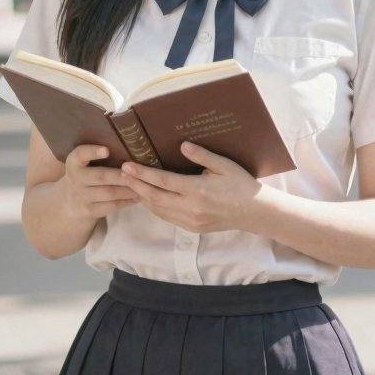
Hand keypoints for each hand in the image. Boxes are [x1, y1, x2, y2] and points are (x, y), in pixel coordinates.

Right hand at [62, 143, 139, 219]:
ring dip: (128, 189)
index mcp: (73, 163)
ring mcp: (81, 197)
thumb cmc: (85, 176)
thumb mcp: (83, 164)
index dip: (92, 152)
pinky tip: (137, 197)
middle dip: (121, 175)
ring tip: (144, 185)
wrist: (69, 203)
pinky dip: (126, 201)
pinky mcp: (88, 211)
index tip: (107, 150)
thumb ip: (96, 155)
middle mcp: (75, 179)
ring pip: (109, 192)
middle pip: (101, 176)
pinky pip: (111, 206)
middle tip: (138, 172)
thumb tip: (129, 145)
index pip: (79, 154)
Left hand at [118, 140, 264, 232]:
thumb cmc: (240, 184)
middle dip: (135, 186)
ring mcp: (190, 221)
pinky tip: (148, 198)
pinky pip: (167, 217)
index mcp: (197, 190)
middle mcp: (190, 208)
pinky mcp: (192, 228)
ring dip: (142, 198)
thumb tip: (182, 145)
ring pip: (158, 210)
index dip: (142, 174)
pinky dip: (154, 207)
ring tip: (130, 185)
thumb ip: (202, 156)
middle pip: (154, 197)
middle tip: (121, 174)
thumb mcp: (224, 166)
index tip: (127, 166)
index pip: (162, 181)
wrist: (254, 212)